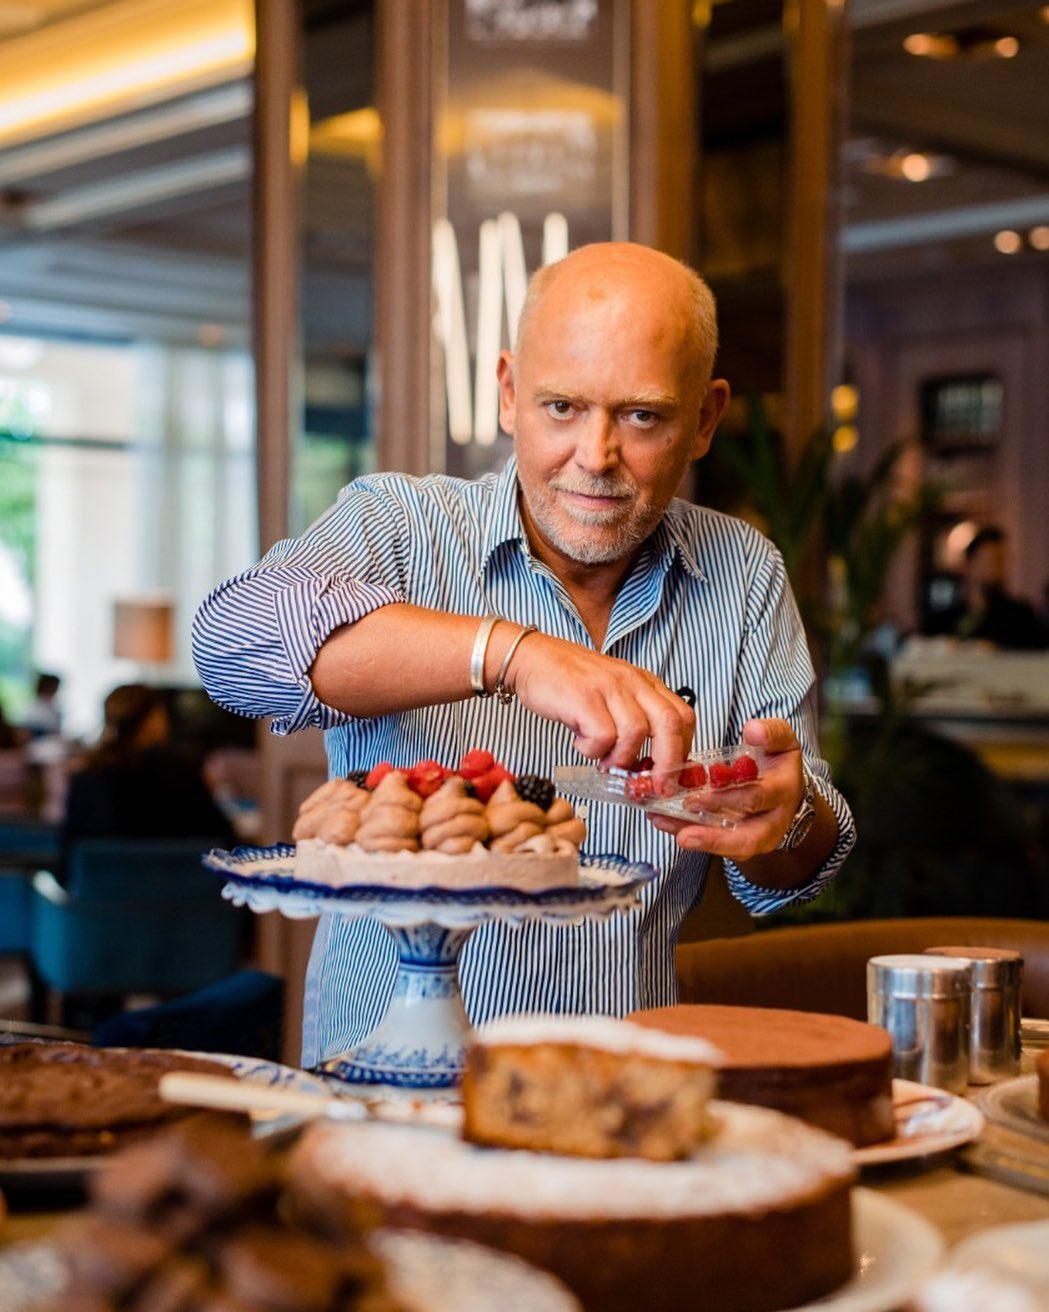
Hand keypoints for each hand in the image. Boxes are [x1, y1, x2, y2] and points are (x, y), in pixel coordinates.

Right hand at [507, 631, 694, 771]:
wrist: (532, 657)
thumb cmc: (571, 682)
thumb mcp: (612, 695)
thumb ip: (632, 721)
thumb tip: (646, 767)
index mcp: (645, 683)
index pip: (683, 716)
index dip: (682, 750)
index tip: (669, 775)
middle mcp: (633, 682)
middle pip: (671, 724)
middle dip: (667, 763)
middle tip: (652, 787)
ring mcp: (609, 688)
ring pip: (637, 733)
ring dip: (621, 759)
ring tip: (603, 762)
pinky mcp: (584, 697)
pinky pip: (602, 736)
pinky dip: (593, 751)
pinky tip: (581, 744)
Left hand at [648, 718, 803, 859]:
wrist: (786, 786)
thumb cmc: (778, 761)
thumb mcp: (782, 740)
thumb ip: (771, 732)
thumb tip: (753, 730)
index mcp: (784, 792)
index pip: (758, 797)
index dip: (729, 797)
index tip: (702, 792)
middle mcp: (774, 821)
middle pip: (746, 838)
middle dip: (713, 835)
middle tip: (683, 826)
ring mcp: (758, 837)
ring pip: (728, 847)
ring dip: (694, 837)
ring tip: (661, 821)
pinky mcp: (738, 842)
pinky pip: (715, 843)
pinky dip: (687, 832)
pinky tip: (662, 820)